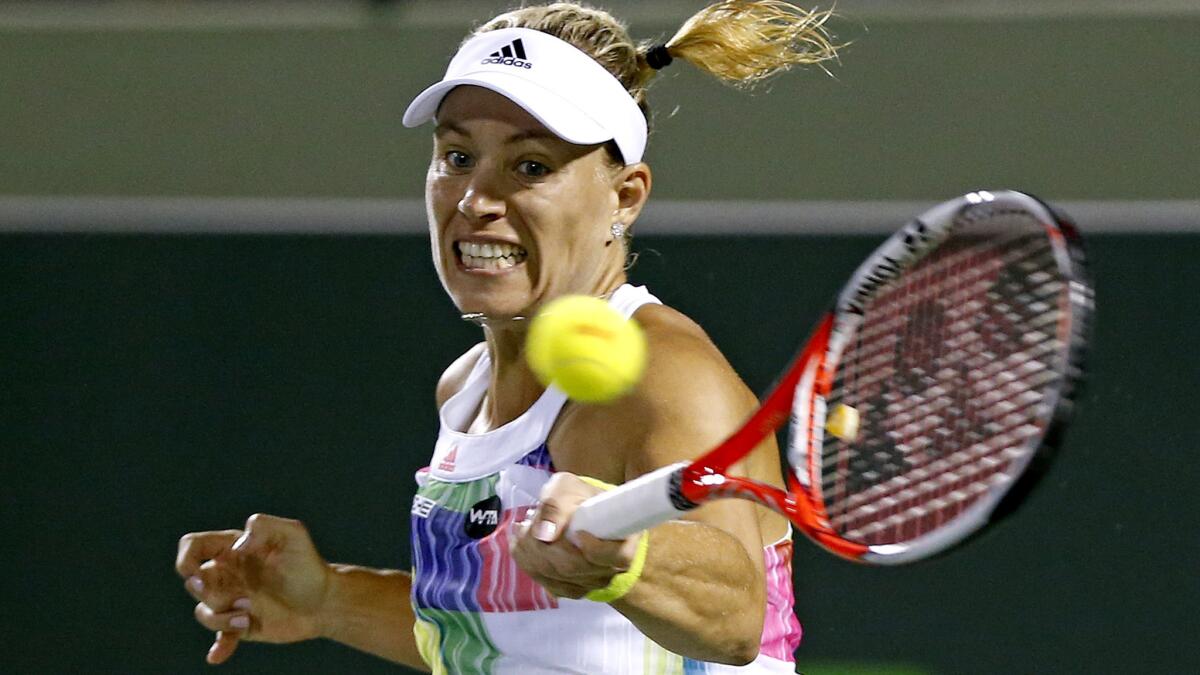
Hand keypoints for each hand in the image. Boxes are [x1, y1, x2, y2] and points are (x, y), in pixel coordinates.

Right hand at [175, 514, 330, 663]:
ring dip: (220, 617)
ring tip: (249, 614)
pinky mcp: (240, 625)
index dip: (185, 557)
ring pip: (203, 611)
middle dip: (208, 591)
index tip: (195, 570)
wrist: (325, 600)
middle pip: (193, 582)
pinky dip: (218, 647)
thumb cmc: (308, 563)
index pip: (193, 546)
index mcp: (232, 549)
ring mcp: (232, 600)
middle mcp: (227, 574)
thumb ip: (263, 526)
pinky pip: (220, 639)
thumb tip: (237, 546)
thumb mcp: (293, 533)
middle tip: (240, 595)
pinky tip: (218, 655)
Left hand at [510, 473, 642, 598]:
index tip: (578, 531)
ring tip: (524, 529)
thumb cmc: (577, 497)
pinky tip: (523, 546)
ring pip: (557, 578)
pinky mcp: (571, 589)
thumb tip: (544, 535)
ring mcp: (591, 583)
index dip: (594, 548)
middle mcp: (610, 569)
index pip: (616, 558)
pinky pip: (547, 584)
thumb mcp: (567, 488)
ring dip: (532, 553)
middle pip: (574, 568)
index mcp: (624, 541)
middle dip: (544, 545)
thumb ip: (556, 506)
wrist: (578, 510)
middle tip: (530, 521)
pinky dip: (529, 565)